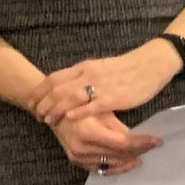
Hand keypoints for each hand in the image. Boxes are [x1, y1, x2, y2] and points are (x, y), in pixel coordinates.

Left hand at [31, 40, 181, 124]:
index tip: (32, 103)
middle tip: (37, 116)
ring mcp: (102, 86)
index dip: (39, 92)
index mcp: (84, 67)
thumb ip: (84, 77)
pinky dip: (78, 113)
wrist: (153, 63)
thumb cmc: (128, 68)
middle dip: (43, 104)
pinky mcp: (115, 97)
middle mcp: (89, 75)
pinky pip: (92, 106)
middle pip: (57, 89)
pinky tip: (70, 119)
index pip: (53, 79)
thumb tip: (68, 88)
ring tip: (48, 121)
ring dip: (56, 110)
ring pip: (70, 98)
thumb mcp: (100, 68)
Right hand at [52, 111, 161, 175]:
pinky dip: (117, 166)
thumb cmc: (78, 103)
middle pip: (119, 155)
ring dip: (130, 159)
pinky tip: (130, 162)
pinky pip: (101, 169)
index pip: (122, 143)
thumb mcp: (100, 110)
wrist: (52, 109)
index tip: (157, 140)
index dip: (142, 143)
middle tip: (155, 145)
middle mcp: (81, 149)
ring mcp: (77, 157)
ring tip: (145, 152)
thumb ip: (118, 127)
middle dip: (139, 150)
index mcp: (87, 133)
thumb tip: (140, 138)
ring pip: (112, 163)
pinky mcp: (76, 161)